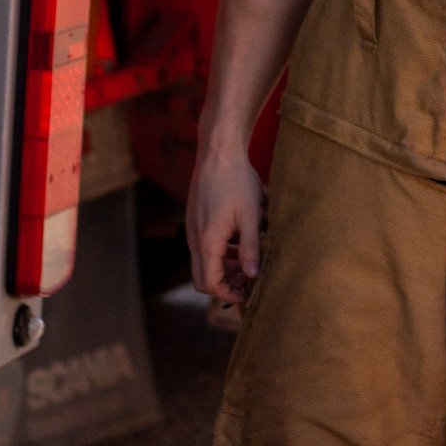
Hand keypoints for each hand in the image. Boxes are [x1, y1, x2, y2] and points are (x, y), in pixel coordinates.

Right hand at [187, 147, 265, 305]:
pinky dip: (219, 254)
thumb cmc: (237, 181)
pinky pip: (204, 247)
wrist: (218, 152)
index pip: (211, 284)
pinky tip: (239, 244)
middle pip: (202, 278)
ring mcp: (193, 229)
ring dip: (223, 269)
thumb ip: (251, 248)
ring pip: (203, 263)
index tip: (249, 294)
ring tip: (247, 264)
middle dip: (225, 285)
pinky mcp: (196, 220)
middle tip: (248, 283)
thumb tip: (252, 276)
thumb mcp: (251, 216)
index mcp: (207, 242)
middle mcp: (194, 239)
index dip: (229, 294)